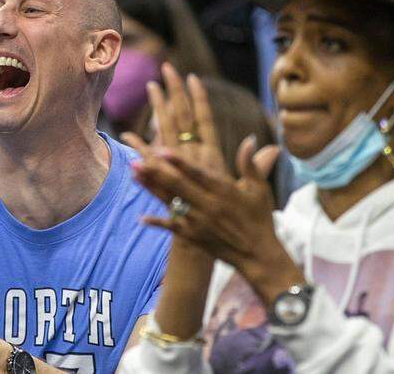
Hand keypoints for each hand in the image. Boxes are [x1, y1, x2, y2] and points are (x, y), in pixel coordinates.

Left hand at [122, 64, 298, 300]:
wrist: (257, 255)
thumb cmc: (260, 218)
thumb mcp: (259, 189)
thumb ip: (250, 164)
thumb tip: (250, 139)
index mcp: (223, 191)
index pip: (197, 173)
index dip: (179, 162)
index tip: (161, 150)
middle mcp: (208, 206)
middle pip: (177, 187)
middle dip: (155, 173)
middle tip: (135, 161)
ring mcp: (199, 222)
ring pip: (170, 203)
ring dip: (151, 189)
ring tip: (133, 175)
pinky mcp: (194, 236)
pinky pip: (172, 227)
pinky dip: (157, 222)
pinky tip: (141, 217)